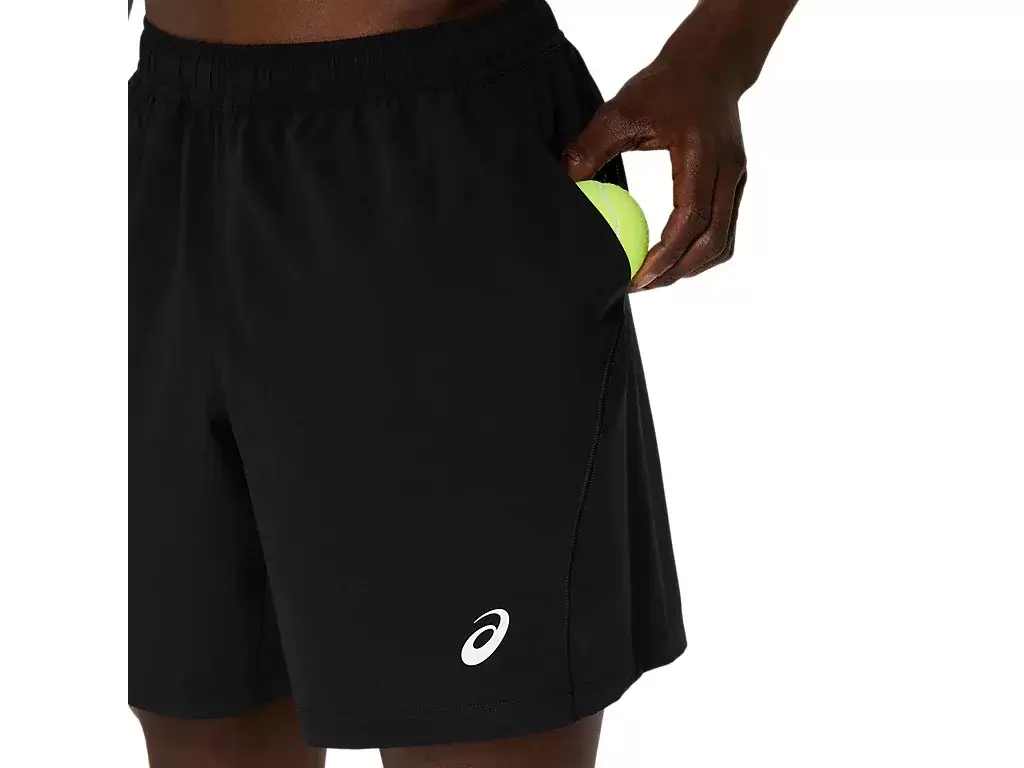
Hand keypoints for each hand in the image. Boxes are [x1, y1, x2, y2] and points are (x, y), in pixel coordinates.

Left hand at [563, 8, 751, 290]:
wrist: (711, 63)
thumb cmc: (666, 84)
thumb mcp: (620, 109)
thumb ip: (590, 147)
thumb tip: (566, 184)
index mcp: (703, 155)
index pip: (690, 219)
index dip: (666, 255)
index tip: (638, 276)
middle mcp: (728, 171)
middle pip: (712, 242)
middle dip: (676, 272)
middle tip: (640, 285)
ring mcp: (736, 179)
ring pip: (723, 243)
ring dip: (691, 267)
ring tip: (655, 276)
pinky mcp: (734, 182)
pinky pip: (725, 231)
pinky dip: (701, 252)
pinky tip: (673, 256)